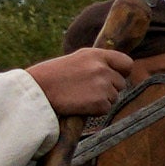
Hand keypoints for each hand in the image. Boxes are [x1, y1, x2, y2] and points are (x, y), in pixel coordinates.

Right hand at [24, 44, 139, 118]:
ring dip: (101, 100)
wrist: (37, 90)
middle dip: (109, 88)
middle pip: (121, 84)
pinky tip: (79, 104)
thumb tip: (116, 71)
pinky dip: (95, 110)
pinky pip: (106, 109)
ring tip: (80, 96)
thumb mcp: (76, 60)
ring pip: (113, 97)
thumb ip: (97, 62)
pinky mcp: (100, 102)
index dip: (122, 72)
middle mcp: (102, 68)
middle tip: (88, 90)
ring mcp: (102, 85)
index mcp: (96, 54)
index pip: (127, 63)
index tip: (114, 77)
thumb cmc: (52, 76)